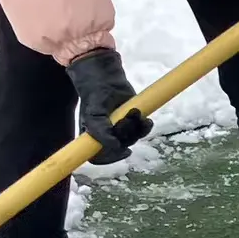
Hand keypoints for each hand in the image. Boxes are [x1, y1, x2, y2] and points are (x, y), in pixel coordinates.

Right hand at [65, 48, 151, 163]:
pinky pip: (142, 131)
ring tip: (133, 111)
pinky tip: (145, 119)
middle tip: (124, 119)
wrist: (107, 79)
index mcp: (93, 138)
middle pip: (119, 148)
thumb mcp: (92, 115)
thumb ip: (101, 132)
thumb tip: (116, 146)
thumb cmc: (95, 96)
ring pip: (132, 139)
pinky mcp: (133, 122)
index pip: (99, 158)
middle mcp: (107, 137)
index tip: (123, 151)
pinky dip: (146, 126)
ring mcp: (121, 130)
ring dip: (135, 127)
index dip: (111, 158)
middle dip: (126, 135)